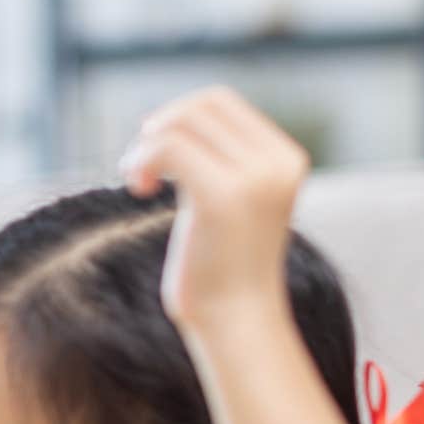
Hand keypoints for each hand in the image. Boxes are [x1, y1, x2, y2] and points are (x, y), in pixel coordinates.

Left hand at [119, 86, 310, 329]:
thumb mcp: (228, 200)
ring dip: (146, 146)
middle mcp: (278, 162)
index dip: (177, 117)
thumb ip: (216, 160)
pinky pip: (168, 146)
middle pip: (201, 103)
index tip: (157, 155)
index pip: (221, 101)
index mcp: (286, 158)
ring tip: (138, 181)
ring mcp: (255, 178)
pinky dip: (142, 160)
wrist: (236, 321)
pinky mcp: (223, 196)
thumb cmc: (221, 267)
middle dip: (160, 127)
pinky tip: (139, 190)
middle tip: (141, 169)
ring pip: (182, 122)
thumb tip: (167, 119)